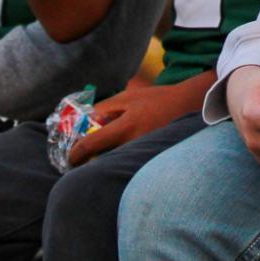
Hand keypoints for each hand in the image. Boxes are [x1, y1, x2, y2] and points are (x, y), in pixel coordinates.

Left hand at [68, 78, 196, 167]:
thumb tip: (87, 120)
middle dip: (90, 161)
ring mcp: (144, 153)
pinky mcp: (151, 159)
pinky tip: (122, 156)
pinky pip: (128, 164)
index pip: (92, 144)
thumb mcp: (130, 96)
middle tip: (81, 161)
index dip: (76, 153)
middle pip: (102, 160)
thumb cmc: (157, 99)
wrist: (189, 107)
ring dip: (105, 162)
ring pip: (115, 164)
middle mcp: (134, 143)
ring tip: (102, 157)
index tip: (70, 159)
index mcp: (126, 126)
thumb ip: (106, 107)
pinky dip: (120, 162)